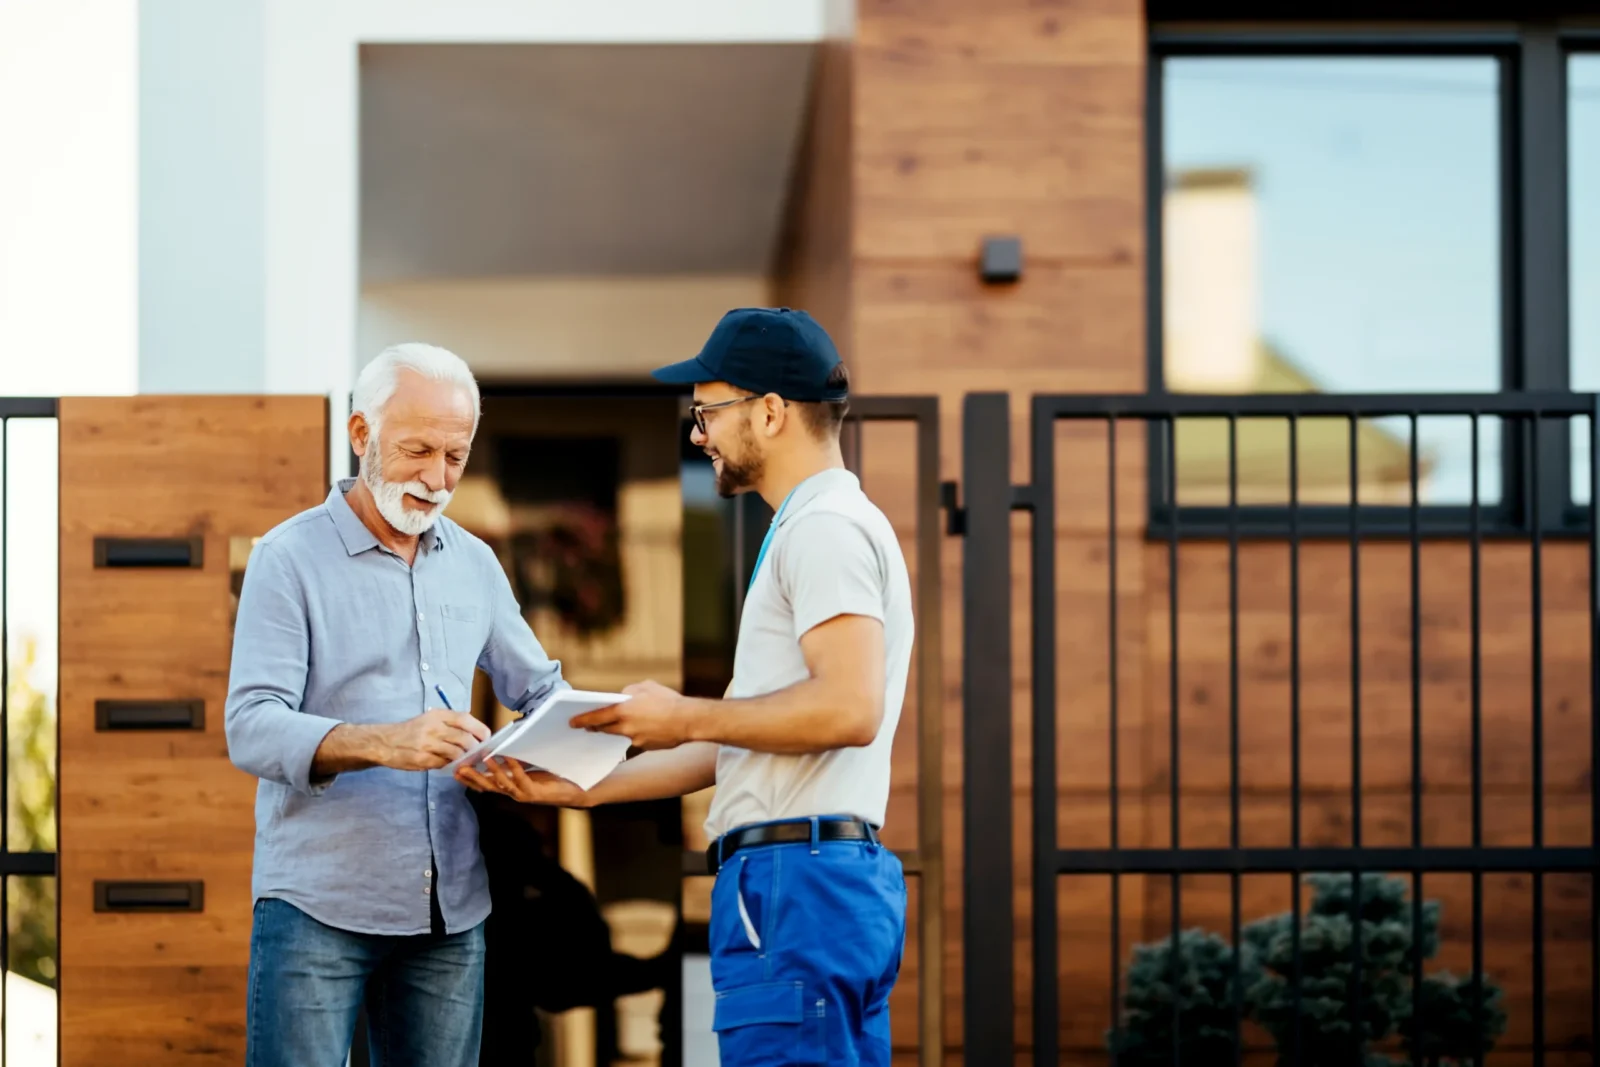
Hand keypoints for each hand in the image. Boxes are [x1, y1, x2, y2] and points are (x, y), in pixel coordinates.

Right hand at [377, 708, 490, 770]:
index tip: (487, 738)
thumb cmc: (411, 731)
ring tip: (466, 761)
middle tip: (479, 754)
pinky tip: (449, 765)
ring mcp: (427, 744)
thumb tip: (475, 735)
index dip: (480, 729)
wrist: (384, 742)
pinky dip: (449, 766)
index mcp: (437, 715)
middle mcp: (433, 727)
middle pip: (465, 738)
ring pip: (456, 753)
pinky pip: (443, 764)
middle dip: (475, 748)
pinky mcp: (422, 759)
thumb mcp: (429, 719)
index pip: (465, 719)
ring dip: (464, 759)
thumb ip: (450, 724)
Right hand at [455, 757, 591, 806]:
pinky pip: (522, 780)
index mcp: (510, 786)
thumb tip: (502, 745)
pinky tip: (508, 758)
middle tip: (459, 768)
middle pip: (488, 786)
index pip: (485, 783)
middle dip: (473, 777)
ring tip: (484, 759)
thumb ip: (514, 761)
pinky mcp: (536, 793)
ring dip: (492, 772)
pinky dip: (514, 769)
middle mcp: (514, 792)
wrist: (575, 790)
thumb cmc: (552, 777)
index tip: (455, 769)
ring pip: (503, 784)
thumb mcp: (529, 767)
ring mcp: (524, 794)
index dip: (470, 778)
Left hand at [569, 680, 691, 751]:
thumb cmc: (668, 700)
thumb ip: (630, 692)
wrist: (688, 720)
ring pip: (620, 735)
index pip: (595, 717)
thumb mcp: (646, 687)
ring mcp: (635, 740)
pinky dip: (636, 733)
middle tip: (589, 726)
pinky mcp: (646, 746)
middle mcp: (625, 728)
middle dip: (596, 727)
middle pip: (604, 729)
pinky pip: (636, 740)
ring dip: (617, 729)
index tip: (572, 722)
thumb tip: (622, 697)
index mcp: (622, 711)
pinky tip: (645, 727)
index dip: (582, 720)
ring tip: (621, 723)